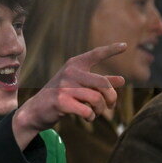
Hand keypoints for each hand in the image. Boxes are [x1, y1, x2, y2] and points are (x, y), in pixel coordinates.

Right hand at [12, 42, 126, 149]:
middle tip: (111, 106)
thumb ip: (99, 83)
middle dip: (111, 97)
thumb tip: (122, 80)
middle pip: (103, 83)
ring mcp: (64, 86)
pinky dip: (90, 117)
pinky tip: (87, 117)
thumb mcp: (79, 86)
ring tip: (95, 113)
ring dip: (99, 110)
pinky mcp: (60, 101)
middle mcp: (69, 72)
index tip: (125, 45)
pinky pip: (87, 111)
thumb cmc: (61, 96)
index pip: (95, 54)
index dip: (111, 50)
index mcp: (74, 65)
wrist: (36, 110)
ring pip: (96, 99)